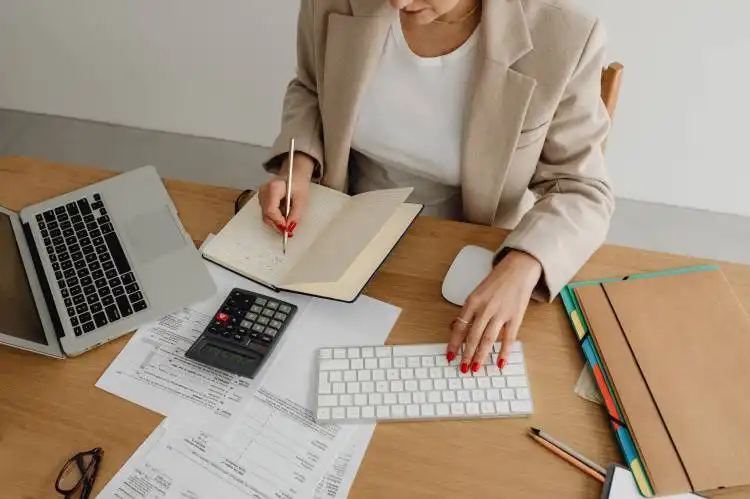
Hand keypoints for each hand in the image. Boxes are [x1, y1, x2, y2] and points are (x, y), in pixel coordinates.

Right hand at [258, 153, 314, 233]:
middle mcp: (264, 191)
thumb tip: (290, 228)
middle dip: (278, 224)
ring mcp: (261, 195)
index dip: (278, 221)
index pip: (271, 209)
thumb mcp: (302, 199)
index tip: (287, 228)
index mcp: (274, 187)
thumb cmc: (298, 183)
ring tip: (288, 219)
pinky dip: (276, 217)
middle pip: (266, 214)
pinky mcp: (262, 199)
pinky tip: (284, 214)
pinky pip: (267, 213)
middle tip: (289, 230)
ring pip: (266, 215)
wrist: (294, 173)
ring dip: (277, 221)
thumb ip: (296, 215)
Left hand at [447, 250, 541, 372]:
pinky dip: (504, 352)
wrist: (518, 269)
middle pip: (473, 336)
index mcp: (472, 302)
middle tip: (463, 368)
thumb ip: (467, 311)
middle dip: (467, 355)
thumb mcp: (477, 293)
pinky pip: (509, 338)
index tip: (450, 355)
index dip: (454, 343)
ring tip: (476, 367)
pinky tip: (500, 362)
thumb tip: (455, 326)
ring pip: (488, 339)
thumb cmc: (496, 281)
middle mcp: (485, 308)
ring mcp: (500, 313)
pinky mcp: (515, 316)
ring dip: (481, 355)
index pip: (460, 327)